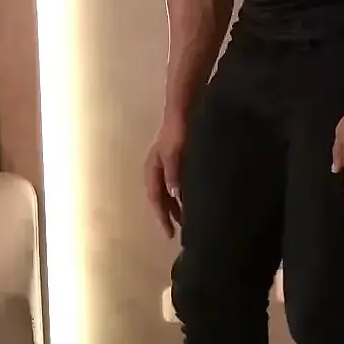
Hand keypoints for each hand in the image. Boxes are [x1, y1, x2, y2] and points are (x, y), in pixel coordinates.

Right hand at [143, 115, 187, 237]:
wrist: (183, 110)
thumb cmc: (177, 131)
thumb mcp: (174, 153)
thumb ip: (173, 174)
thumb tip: (175, 196)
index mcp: (153, 170)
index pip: (156, 200)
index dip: (162, 217)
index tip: (169, 234)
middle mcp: (156, 170)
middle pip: (161, 198)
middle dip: (168, 215)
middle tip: (177, 232)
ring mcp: (166, 165)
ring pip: (168, 192)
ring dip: (175, 206)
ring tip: (186, 220)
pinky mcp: (177, 160)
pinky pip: (176, 183)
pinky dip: (181, 194)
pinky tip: (191, 199)